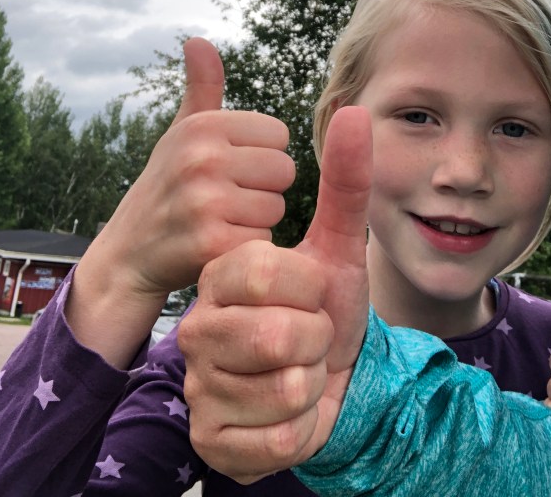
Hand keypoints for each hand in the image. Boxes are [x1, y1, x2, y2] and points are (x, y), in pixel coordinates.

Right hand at [68, 37, 295, 365]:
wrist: (126, 258)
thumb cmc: (167, 187)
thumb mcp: (181, 134)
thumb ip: (202, 89)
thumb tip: (198, 40)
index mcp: (202, 126)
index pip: (279, 135)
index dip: (260, 156)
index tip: (230, 170)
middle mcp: (201, 157)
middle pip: (284, 171)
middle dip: (263, 190)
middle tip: (226, 201)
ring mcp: (204, 201)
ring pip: (277, 208)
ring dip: (255, 221)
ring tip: (220, 222)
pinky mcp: (210, 243)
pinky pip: (263, 241)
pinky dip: (246, 248)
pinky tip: (218, 247)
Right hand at [179, 105, 371, 482]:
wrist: (329, 379)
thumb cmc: (326, 305)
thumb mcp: (338, 243)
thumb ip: (344, 181)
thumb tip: (352, 110)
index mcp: (218, 271)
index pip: (269, 269)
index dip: (313, 286)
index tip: (308, 291)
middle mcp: (198, 325)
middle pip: (280, 335)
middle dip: (318, 337)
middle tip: (308, 334)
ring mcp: (199, 384)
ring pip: (286, 389)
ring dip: (314, 384)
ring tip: (299, 371)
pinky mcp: (210, 439)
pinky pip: (281, 440)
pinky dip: (305, 429)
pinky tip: (291, 414)